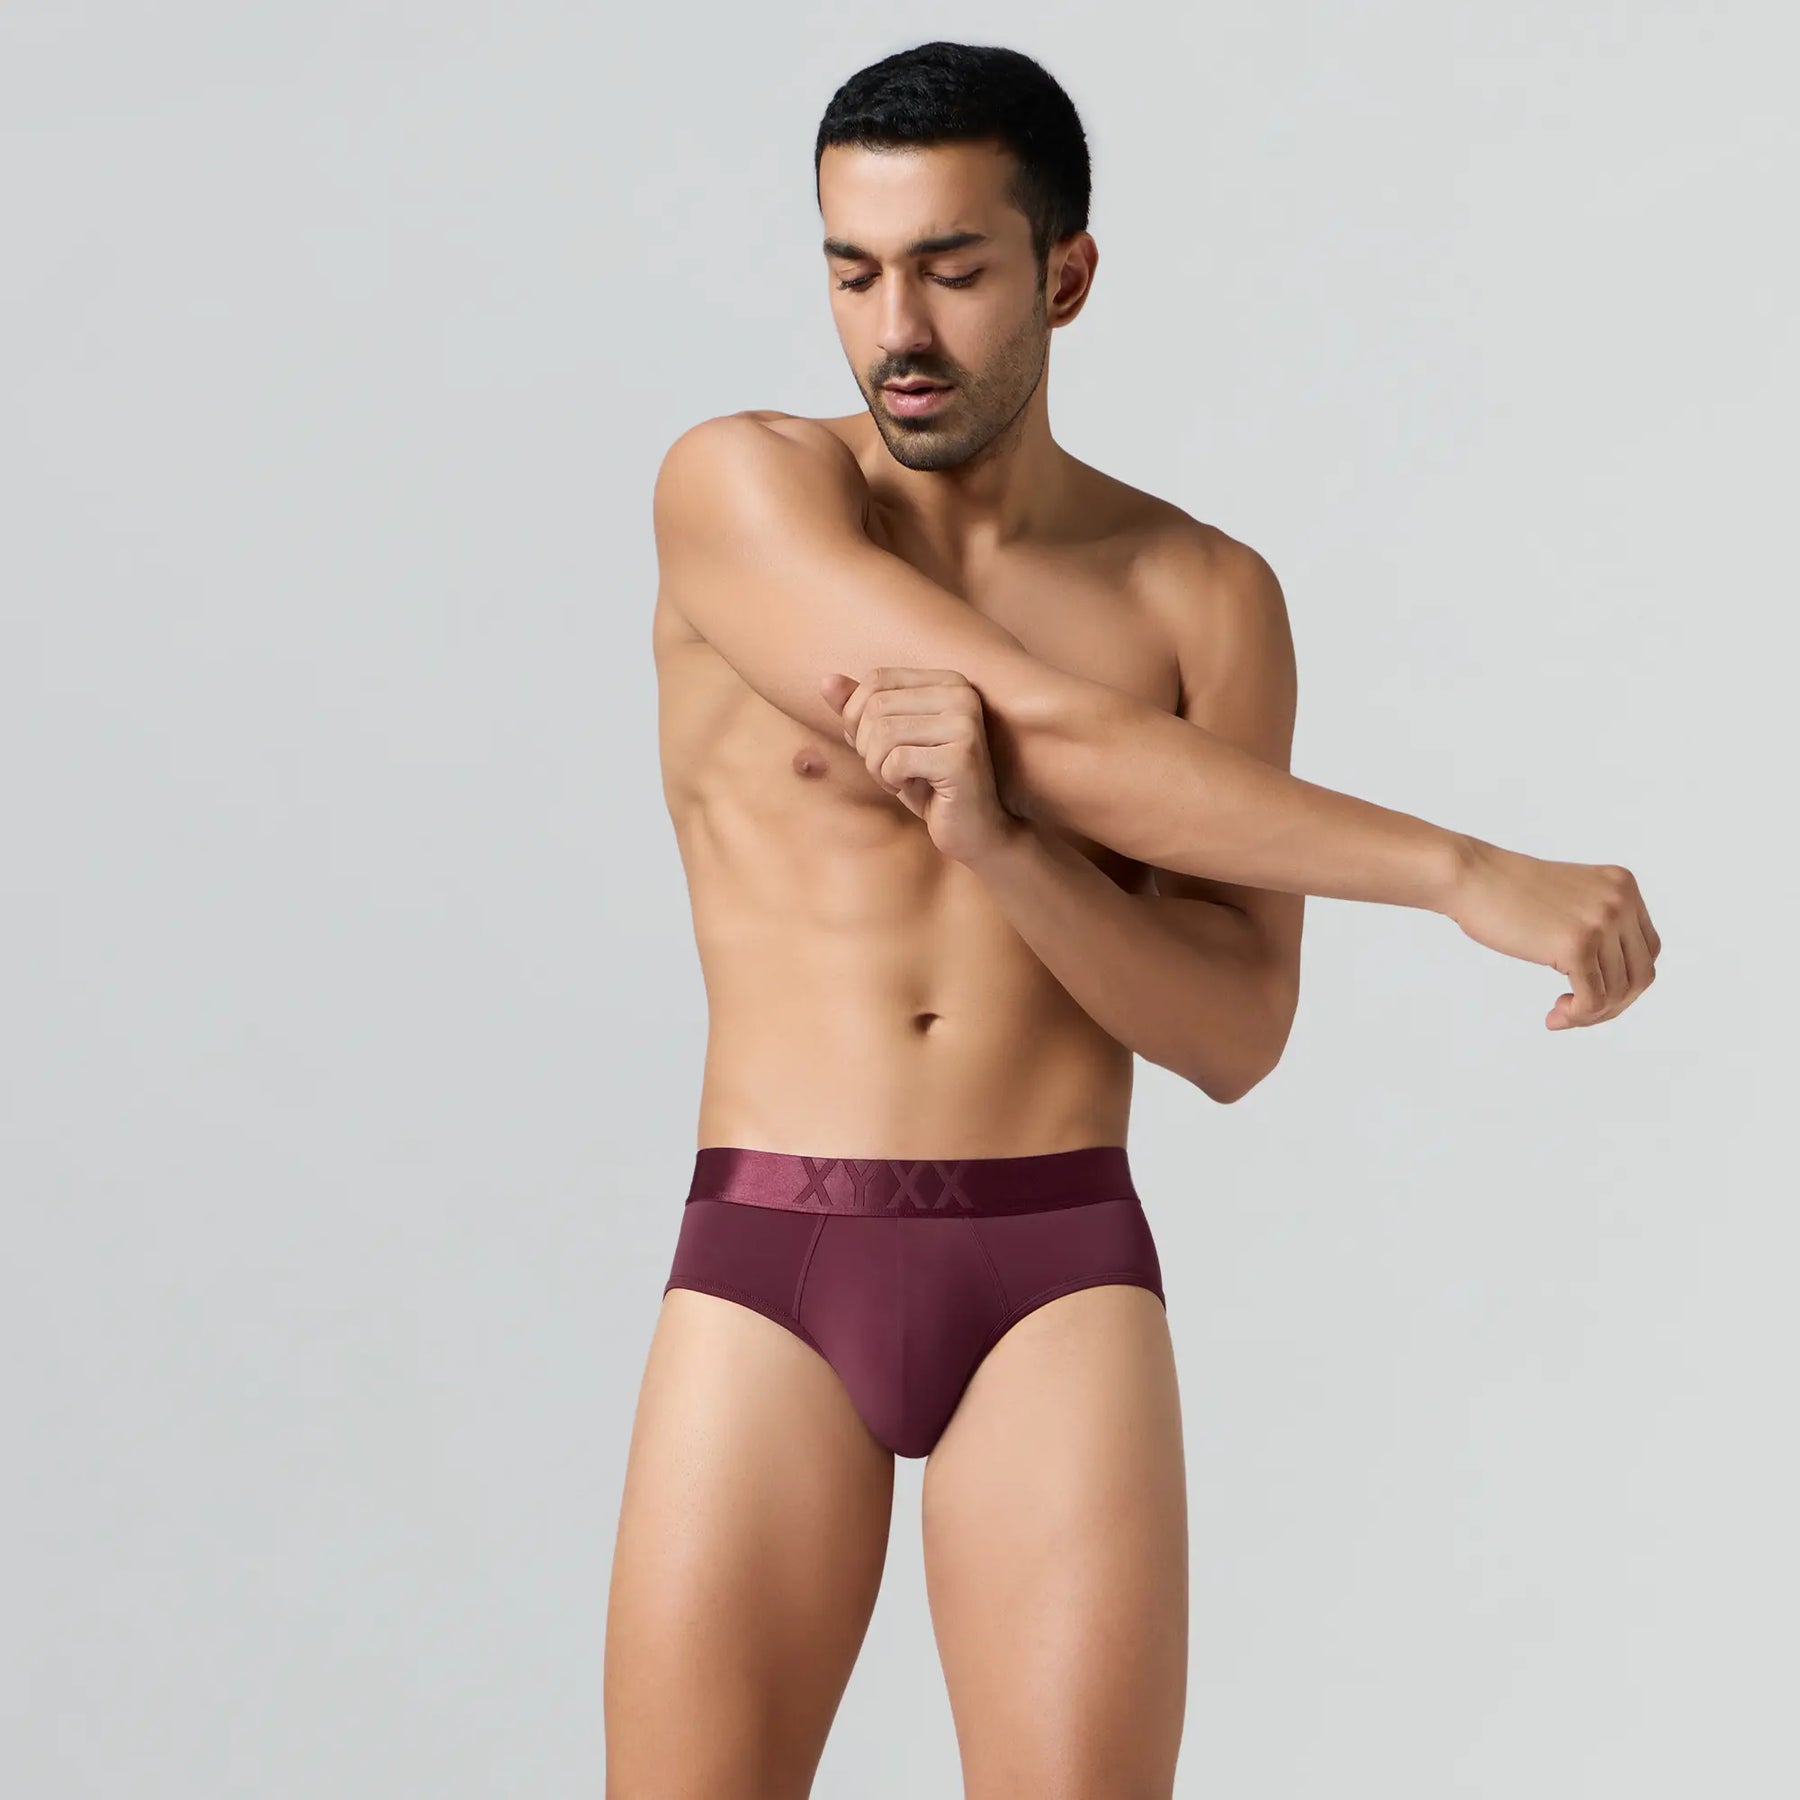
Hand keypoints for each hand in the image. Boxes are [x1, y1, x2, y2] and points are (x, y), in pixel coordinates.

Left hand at [819, 667, 1021, 865]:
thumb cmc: (930, 784)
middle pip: (876, 706)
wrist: (975, 829)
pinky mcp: (961, 755)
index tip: (874, 746)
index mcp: (947, 681)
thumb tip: (825, 681)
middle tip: (889, 770)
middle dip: (867, 746)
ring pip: (883, 733)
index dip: (857, 715)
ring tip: (899, 779)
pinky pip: (897, 761)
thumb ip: (860, 710)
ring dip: (878, 766)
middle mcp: (961, 694)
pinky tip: (915, 788)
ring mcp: (965, 722)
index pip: (877, 679)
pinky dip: (892, 780)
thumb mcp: (888, 743)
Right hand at [1444, 837, 1661, 1028]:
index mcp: (1622, 885)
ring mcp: (1602, 922)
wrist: (1469, 877)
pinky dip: (1577, 1016)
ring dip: (1590, 1014)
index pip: (1646, 949)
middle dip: (1612, 1003)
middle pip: (1640, 974)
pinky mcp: (1577, 945)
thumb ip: (1596, 922)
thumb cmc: (1503, 891)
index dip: (1623, 980)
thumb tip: (1613, 979)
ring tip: (1560, 1014)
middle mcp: (1620, 901)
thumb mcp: (1569, 899)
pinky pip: (1592, 999)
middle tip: (1577, 1012)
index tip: (1589, 991)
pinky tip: (1553, 1016)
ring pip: (1618, 992)